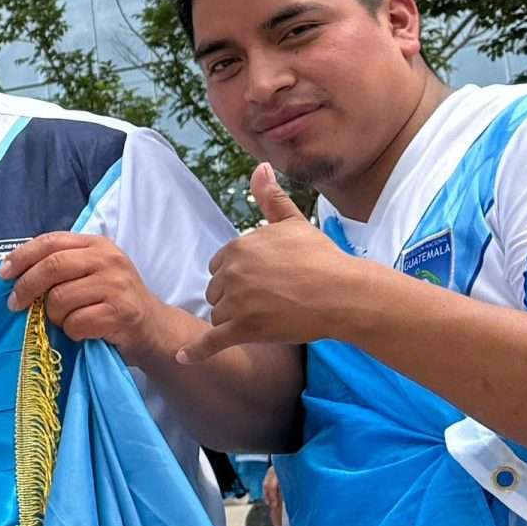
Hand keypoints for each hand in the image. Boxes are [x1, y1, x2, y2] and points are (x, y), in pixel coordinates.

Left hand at [0, 230, 172, 361]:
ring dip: (54, 316)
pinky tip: (83, 331)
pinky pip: (75, 323)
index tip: (2, 275)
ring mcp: (116, 285)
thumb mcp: (89, 273)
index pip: (50, 241)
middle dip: (26, 288)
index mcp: (96, 244)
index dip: (21, 257)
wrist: (152, 327)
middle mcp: (108, 259)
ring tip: (67, 320)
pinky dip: (72, 332)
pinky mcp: (120, 312)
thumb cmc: (111, 301)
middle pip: (52, 267)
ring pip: (60, 299)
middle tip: (15, 304)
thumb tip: (11, 273)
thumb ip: (59, 266)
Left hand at [187, 167, 374, 362]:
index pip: (220, 266)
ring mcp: (236, 302)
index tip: (263, 281)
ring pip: (218, 315)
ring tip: (267, 317)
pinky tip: (182, 358)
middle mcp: (232, 272)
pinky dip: (196, 352)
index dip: (238, 276)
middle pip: (216, 291)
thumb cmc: (322, 258)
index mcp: (238, 246)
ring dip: (233, 321)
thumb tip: (261, 167)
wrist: (344, 293)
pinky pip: (211, 342)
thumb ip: (271, 198)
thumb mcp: (293, 223)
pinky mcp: (243, 329)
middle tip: (270, 300)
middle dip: (235, 298)